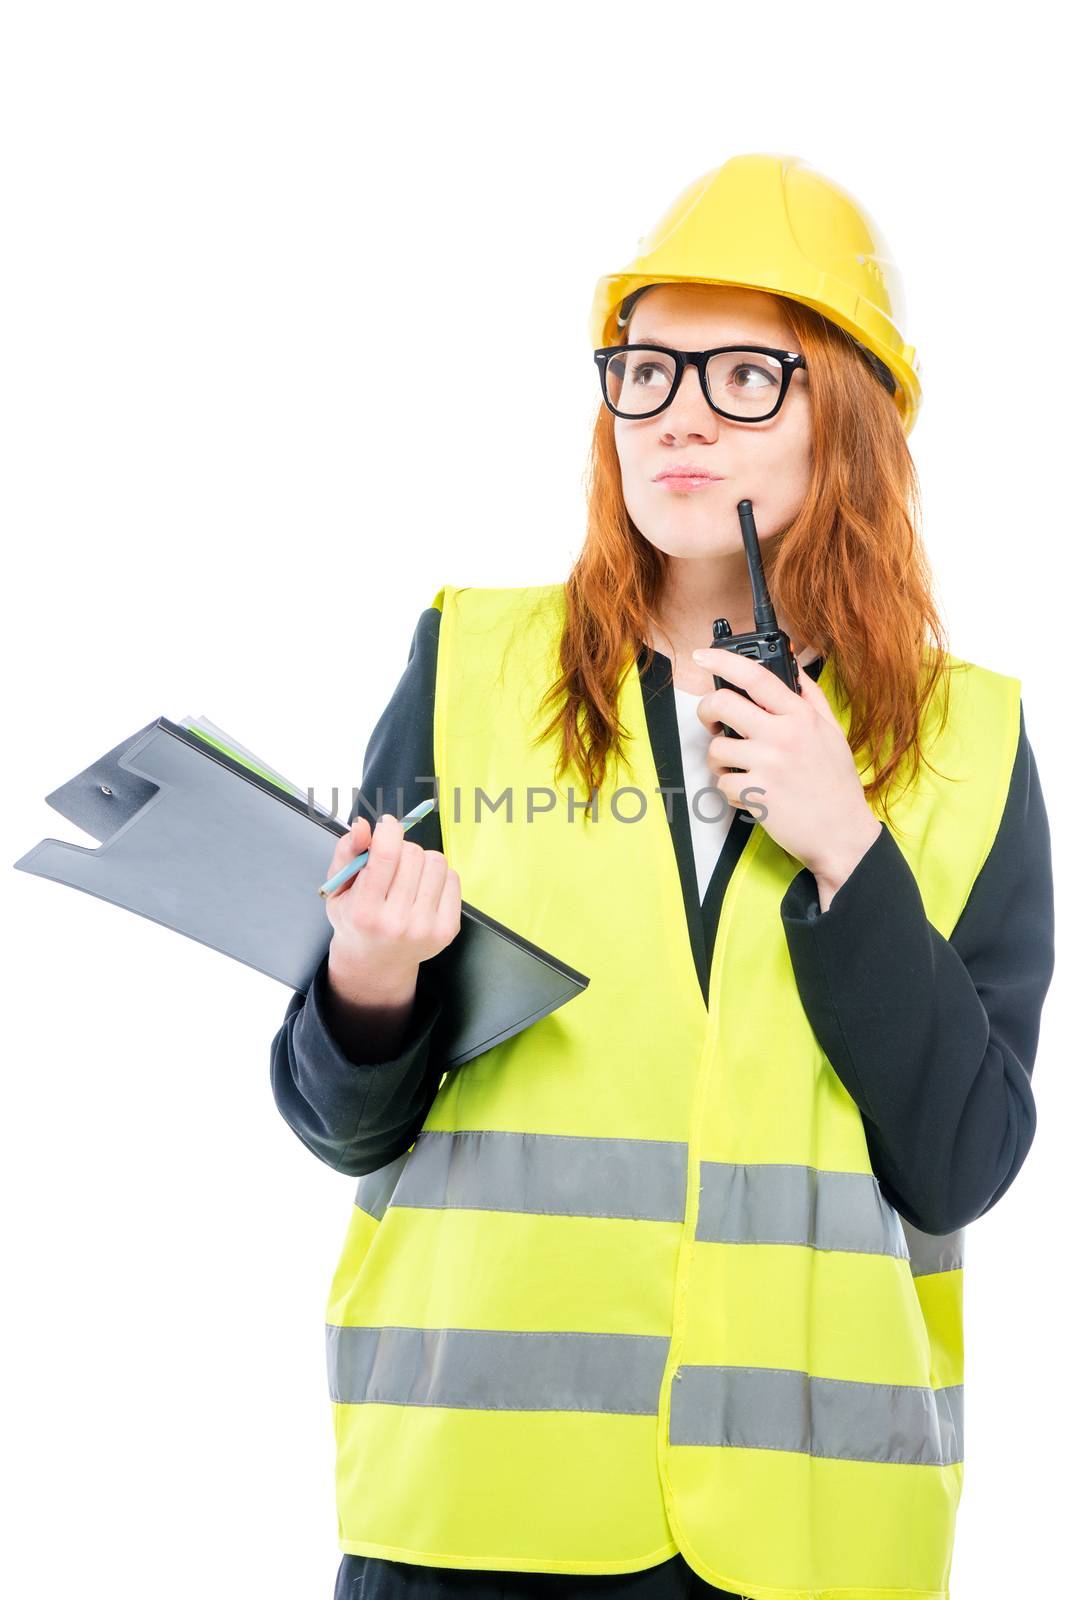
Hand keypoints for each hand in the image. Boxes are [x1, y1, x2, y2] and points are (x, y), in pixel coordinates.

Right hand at [323, 812, 461, 1004]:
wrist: (376, 961)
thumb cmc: (355, 920)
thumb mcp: (337, 888)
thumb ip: (346, 852)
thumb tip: (363, 826)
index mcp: (364, 912)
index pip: (386, 856)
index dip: (389, 831)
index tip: (387, 825)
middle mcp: (396, 923)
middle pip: (413, 854)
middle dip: (402, 848)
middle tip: (392, 862)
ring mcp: (425, 928)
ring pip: (436, 862)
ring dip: (421, 860)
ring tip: (408, 875)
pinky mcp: (447, 930)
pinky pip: (453, 878)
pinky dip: (439, 875)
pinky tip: (423, 888)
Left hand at [691, 647, 881, 898]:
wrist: (842, 834)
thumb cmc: (836, 785)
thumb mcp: (832, 732)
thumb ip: (810, 698)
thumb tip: (792, 667)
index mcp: (801, 716)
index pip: (756, 677)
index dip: (723, 660)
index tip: (703, 655)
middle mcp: (783, 735)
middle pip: (722, 704)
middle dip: (707, 712)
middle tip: (712, 722)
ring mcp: (768, 764)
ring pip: (716, 748)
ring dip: (720, 761)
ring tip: (740, 769)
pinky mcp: (756, 793)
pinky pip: (722, 784)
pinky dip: (730, 791)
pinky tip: (751, 793)